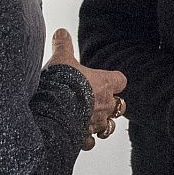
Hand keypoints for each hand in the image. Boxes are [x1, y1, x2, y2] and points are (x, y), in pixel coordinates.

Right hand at [48, 28, 125, 150]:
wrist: (53, 109)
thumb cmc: (61, 83)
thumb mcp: (61, 59)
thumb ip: (63, 45)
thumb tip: (61, 32)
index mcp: (104, 83)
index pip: (121, 80)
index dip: (114, 80)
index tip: (107, 79)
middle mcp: (104, 104)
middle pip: (120, 106)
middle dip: (111, 105)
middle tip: (99, 101)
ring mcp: (95, 122)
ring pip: (109, 127)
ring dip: (102, 124)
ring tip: (91, 120)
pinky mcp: (83, 136)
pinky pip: (90, 142)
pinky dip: (86, 140)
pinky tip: (78, 136)